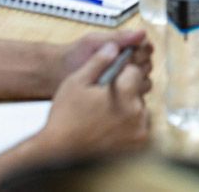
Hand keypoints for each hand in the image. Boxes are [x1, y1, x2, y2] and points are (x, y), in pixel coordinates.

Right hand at [37, 41, 151, 157]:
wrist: (59, 151)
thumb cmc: (65, 117)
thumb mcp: (77, 81)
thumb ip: (98, 61)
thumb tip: (114, 46)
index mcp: (125, 95)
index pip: (135, 71)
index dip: (120, 72)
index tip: (108, 78)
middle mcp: (137, 114)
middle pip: (139, 90)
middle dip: (125, 89)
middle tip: (103, 97)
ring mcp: (138, 131)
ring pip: (140, 107)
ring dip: (128, 106)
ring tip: (105, 111)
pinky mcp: (136, 144)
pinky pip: (139, 124)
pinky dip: (129, 122)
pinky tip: (110, 123)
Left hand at [56, 29, 152, 88]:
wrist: (55, 74)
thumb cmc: (74, 54)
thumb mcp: (95, 41)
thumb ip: (118, 37)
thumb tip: (142, 32)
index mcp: (124, 47)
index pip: (146, 47)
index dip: (143, 50)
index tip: (135, 53)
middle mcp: (127, 64)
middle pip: (148, 65)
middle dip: (139, 66)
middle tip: (125, 68)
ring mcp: (122, 81)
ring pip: (144, 82)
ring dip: (136, 82)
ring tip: (121, 82)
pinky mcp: (118, 96)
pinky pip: (134, 97)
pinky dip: (131, 96)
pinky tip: (120, 94)